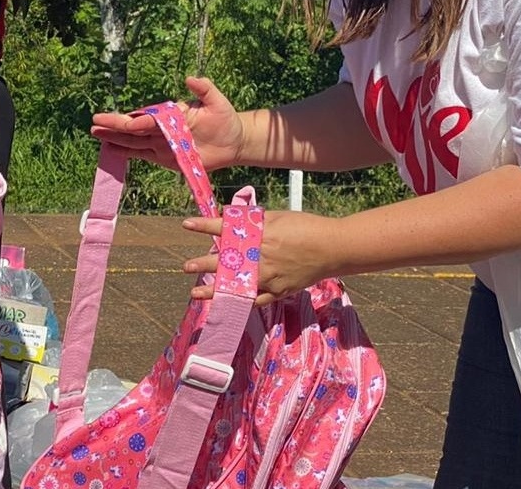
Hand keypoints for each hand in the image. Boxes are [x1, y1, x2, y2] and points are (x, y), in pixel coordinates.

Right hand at [91, 76, 244, 171]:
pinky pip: (142, 155)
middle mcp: (162, 129)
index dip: (132, 121)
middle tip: (94, 124)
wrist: (233, 141)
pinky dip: (126, 153)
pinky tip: (112, 150)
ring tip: (96, 135)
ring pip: (133, 142)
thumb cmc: (225, 119)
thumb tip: (191, 78)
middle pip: (134, 129)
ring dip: (115, 140)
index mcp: (170, 114)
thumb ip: (204, 89)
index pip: (148, 119)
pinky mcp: (165, 158)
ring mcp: (161, 144)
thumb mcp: (217, 101)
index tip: (119, 121)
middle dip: (114, 127)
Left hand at [181, 210, 335, 305]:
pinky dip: (242, 301)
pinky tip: (228, 303)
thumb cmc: (307, 227)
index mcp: (260, 234)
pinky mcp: (280, 290)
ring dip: (215, 291)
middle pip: (226, 262)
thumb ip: (254, 221)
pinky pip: (256, 299)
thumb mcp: (279, 217)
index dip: (204, 225)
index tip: (186, 224)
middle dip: (203, 264)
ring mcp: (270, 276)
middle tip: (186, 267)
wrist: (333, 248)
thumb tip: (231, 218)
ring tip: (196, 294)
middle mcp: (261, 256)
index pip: (225, 228)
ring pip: (236, 286)